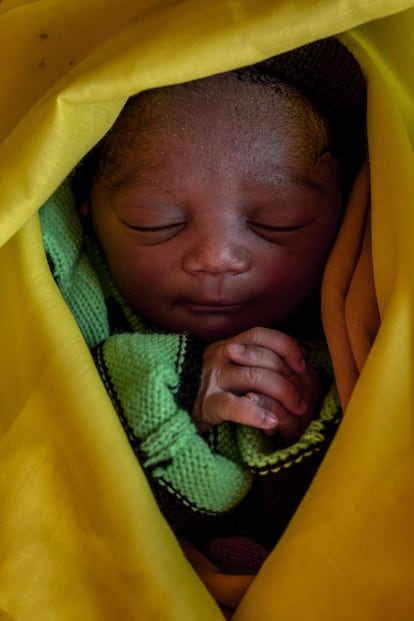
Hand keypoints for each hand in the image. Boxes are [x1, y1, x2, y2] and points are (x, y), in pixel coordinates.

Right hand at [192, 327, 323, 442]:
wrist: (173, 407)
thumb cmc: (212, 390)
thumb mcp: (232, 368)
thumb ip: (257, 362)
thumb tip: (298, 360)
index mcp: (229, 346)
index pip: (260, 335)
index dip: (286, 345)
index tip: (301, 364)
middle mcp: (220, 356)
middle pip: (263, 358)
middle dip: (290, 379)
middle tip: (303, 401)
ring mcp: (212, 379)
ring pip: (253, 377)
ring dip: (281, 394)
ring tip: (295, 411)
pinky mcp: (206, 405)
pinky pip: (234, 405)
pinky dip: (256, 413)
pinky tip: (271, 422)